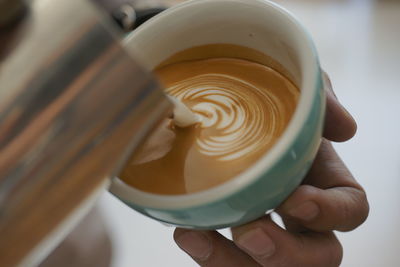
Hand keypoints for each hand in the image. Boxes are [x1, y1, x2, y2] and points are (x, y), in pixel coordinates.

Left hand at [173, 73, 368, 266]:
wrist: (220, 114)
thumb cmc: (268, 108)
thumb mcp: (294, 92)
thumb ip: (321, 101)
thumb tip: (345, 128)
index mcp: (322, 181)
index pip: (351, 210)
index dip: (330, 212)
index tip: (294, 199)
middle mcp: (300, 214)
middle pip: (318, 256)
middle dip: (288, 253)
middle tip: (250, 232)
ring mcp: (267, 228)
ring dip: (237, 261)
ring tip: (202, 237)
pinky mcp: (232, 237)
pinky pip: (225, 260)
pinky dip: (208, 254)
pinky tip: (186, 232)